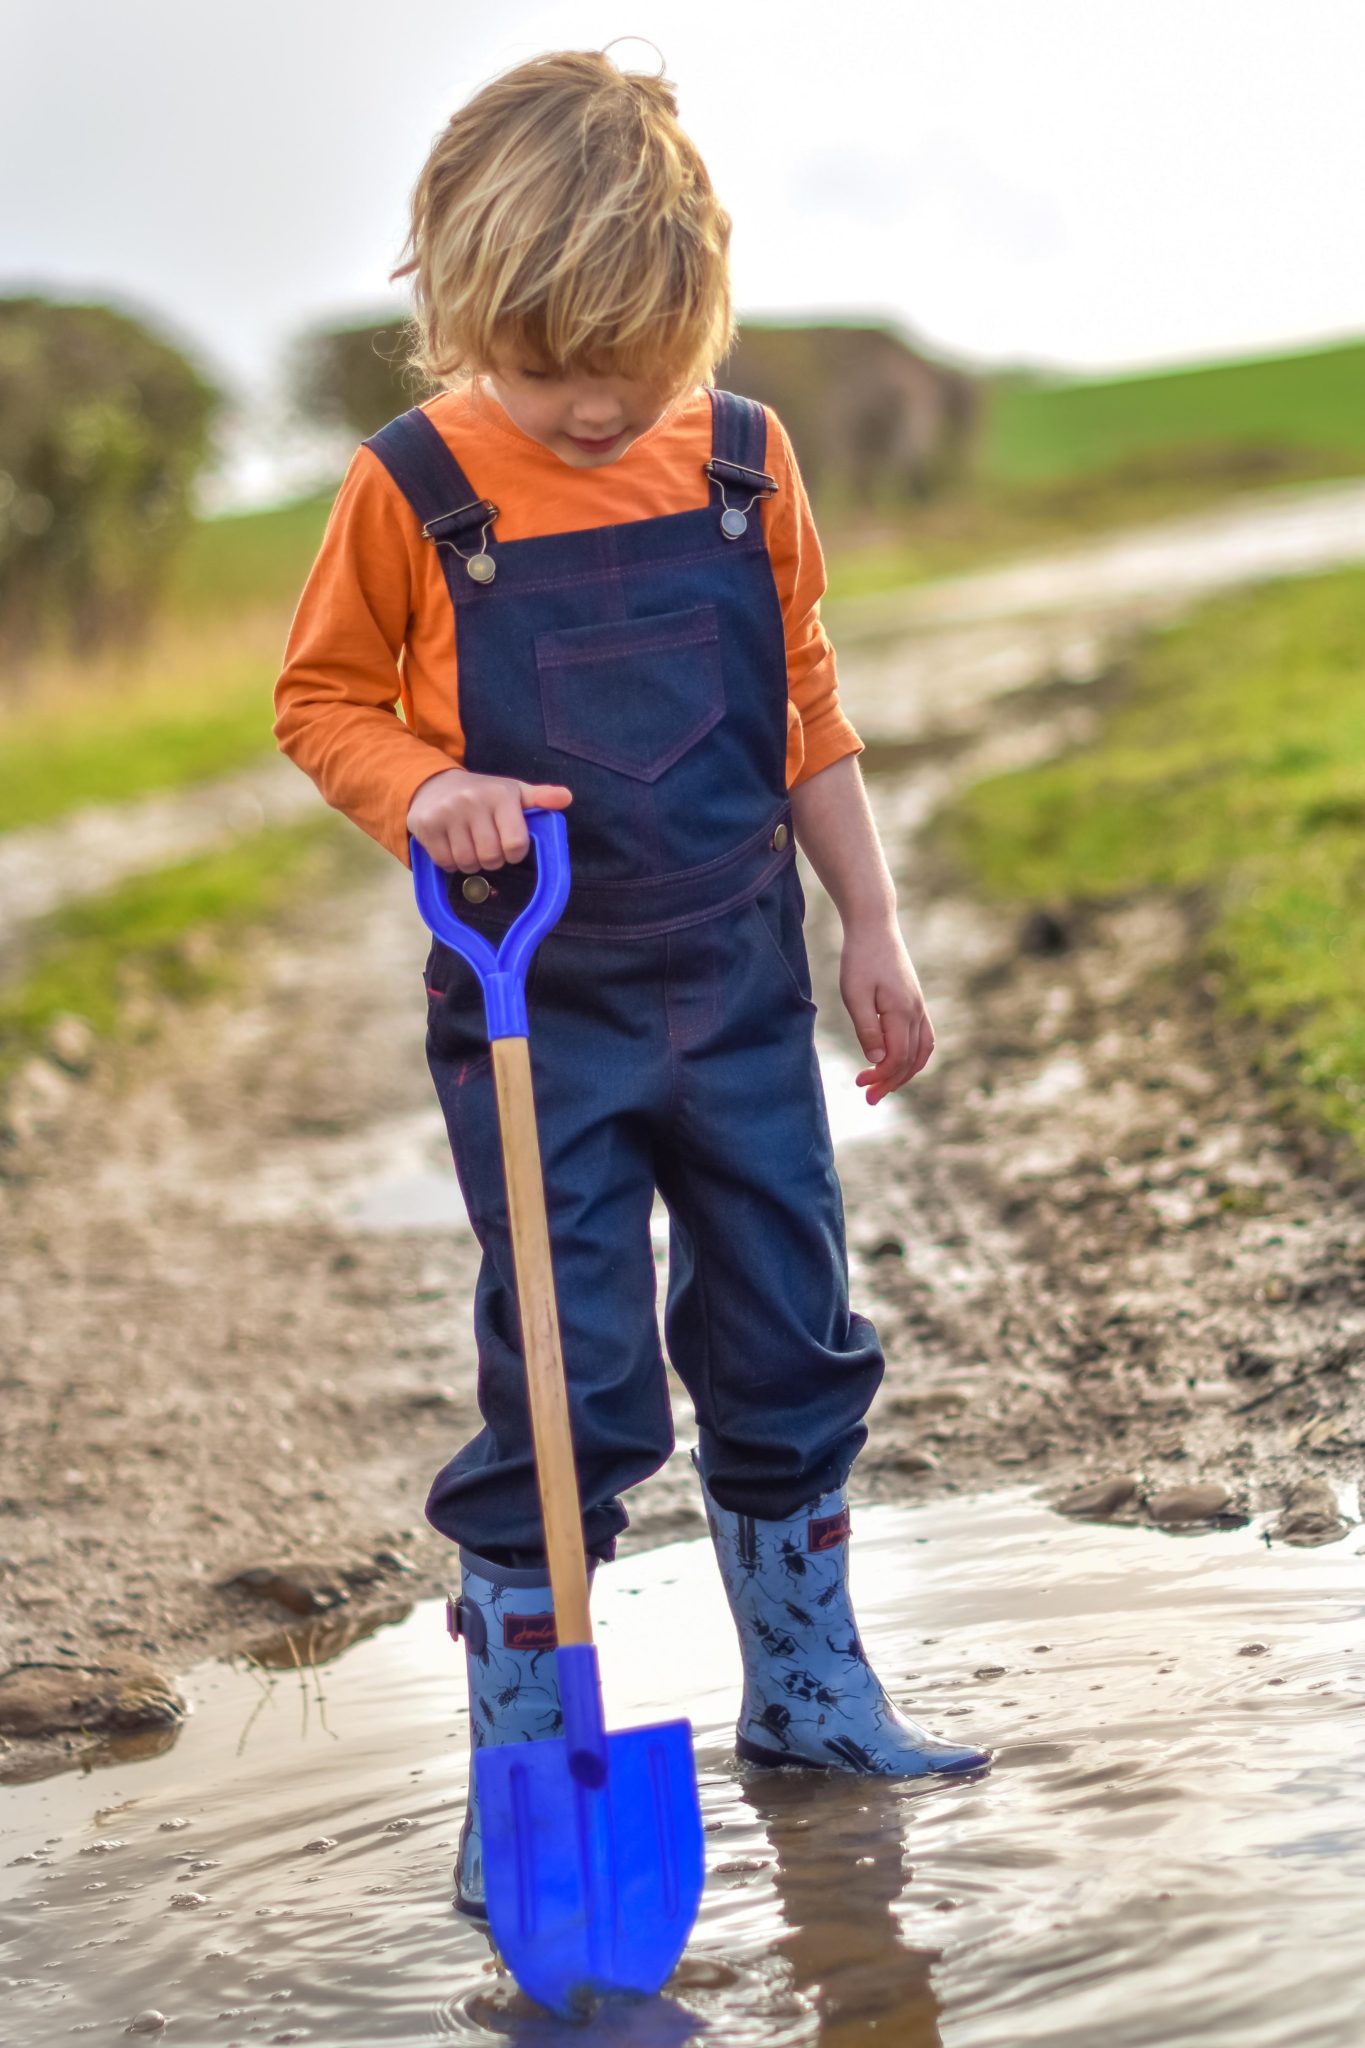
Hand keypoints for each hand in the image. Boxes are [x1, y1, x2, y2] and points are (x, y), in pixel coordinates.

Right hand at [406, 767, 571, 872]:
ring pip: (467, 863)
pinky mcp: (425, 825)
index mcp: (501, 794)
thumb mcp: (514, 792)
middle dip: (492, 859)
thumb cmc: (484, 794)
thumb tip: (566, 798)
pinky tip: (452, 845)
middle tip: (486, 844)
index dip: (514, 853)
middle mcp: (472, 800)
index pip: (516, 845)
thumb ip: (541, 798)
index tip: (509, 845)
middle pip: (491, 858)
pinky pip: (445, 862)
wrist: (434, 784)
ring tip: (469, 844)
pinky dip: (451, 862)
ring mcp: (446, 812)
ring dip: (471, 863)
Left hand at [840, 917, 934, 1105]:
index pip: (898, 1057)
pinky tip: (897, 1064)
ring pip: (922, 1052)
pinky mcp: (915, 1002)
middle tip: (868, 1098)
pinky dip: (913, 1057)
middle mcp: (916, 1011)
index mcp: (902, 1011)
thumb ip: (867, 1028)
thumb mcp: (855, 994)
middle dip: (890, 1082)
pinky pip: (923, 1038)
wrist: (875, 926)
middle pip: (911, 1060)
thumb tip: (878, 1060)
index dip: (881, 1076)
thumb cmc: (860, 958)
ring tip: (884, 1087)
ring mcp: (919, 1007)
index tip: (860, 1084)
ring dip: (904, 1073)